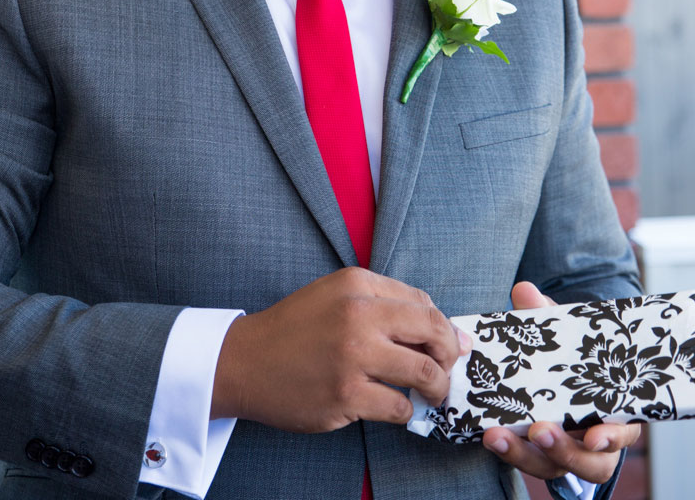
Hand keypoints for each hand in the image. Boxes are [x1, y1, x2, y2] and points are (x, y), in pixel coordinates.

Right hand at [211, 267, 470, 432]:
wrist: (244, 362)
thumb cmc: (295, 329)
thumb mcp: (336, 296)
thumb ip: (385, 304)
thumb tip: (444, 329)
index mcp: (358, 284)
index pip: (424, 304)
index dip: (444, 328)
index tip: (450, 346)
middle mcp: (358, 314)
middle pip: (433, 334)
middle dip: (449, 356)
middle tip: (446, 372)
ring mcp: (352, 356)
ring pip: (424, 373)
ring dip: (436, 388)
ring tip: (431, 394)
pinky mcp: (346, 395)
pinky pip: (400, 406)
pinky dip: (406, 411)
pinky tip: (395, 407)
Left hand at [481, 282, 642, 484]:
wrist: (560, 375)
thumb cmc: (574, 358)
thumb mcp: (565, 336)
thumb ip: (547, 316)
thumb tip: (524, 290)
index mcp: (615, 413)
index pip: (623, 433)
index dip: (612, 438)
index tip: (595, 436)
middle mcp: (596, 442)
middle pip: (589, 463)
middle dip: (564, 450)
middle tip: (539, 431)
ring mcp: (567, 453)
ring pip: (552, 467)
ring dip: (525, 455)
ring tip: (498, 436)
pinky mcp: (538, 455)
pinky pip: (527, 461)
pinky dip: (509, 452)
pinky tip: (489, 436)